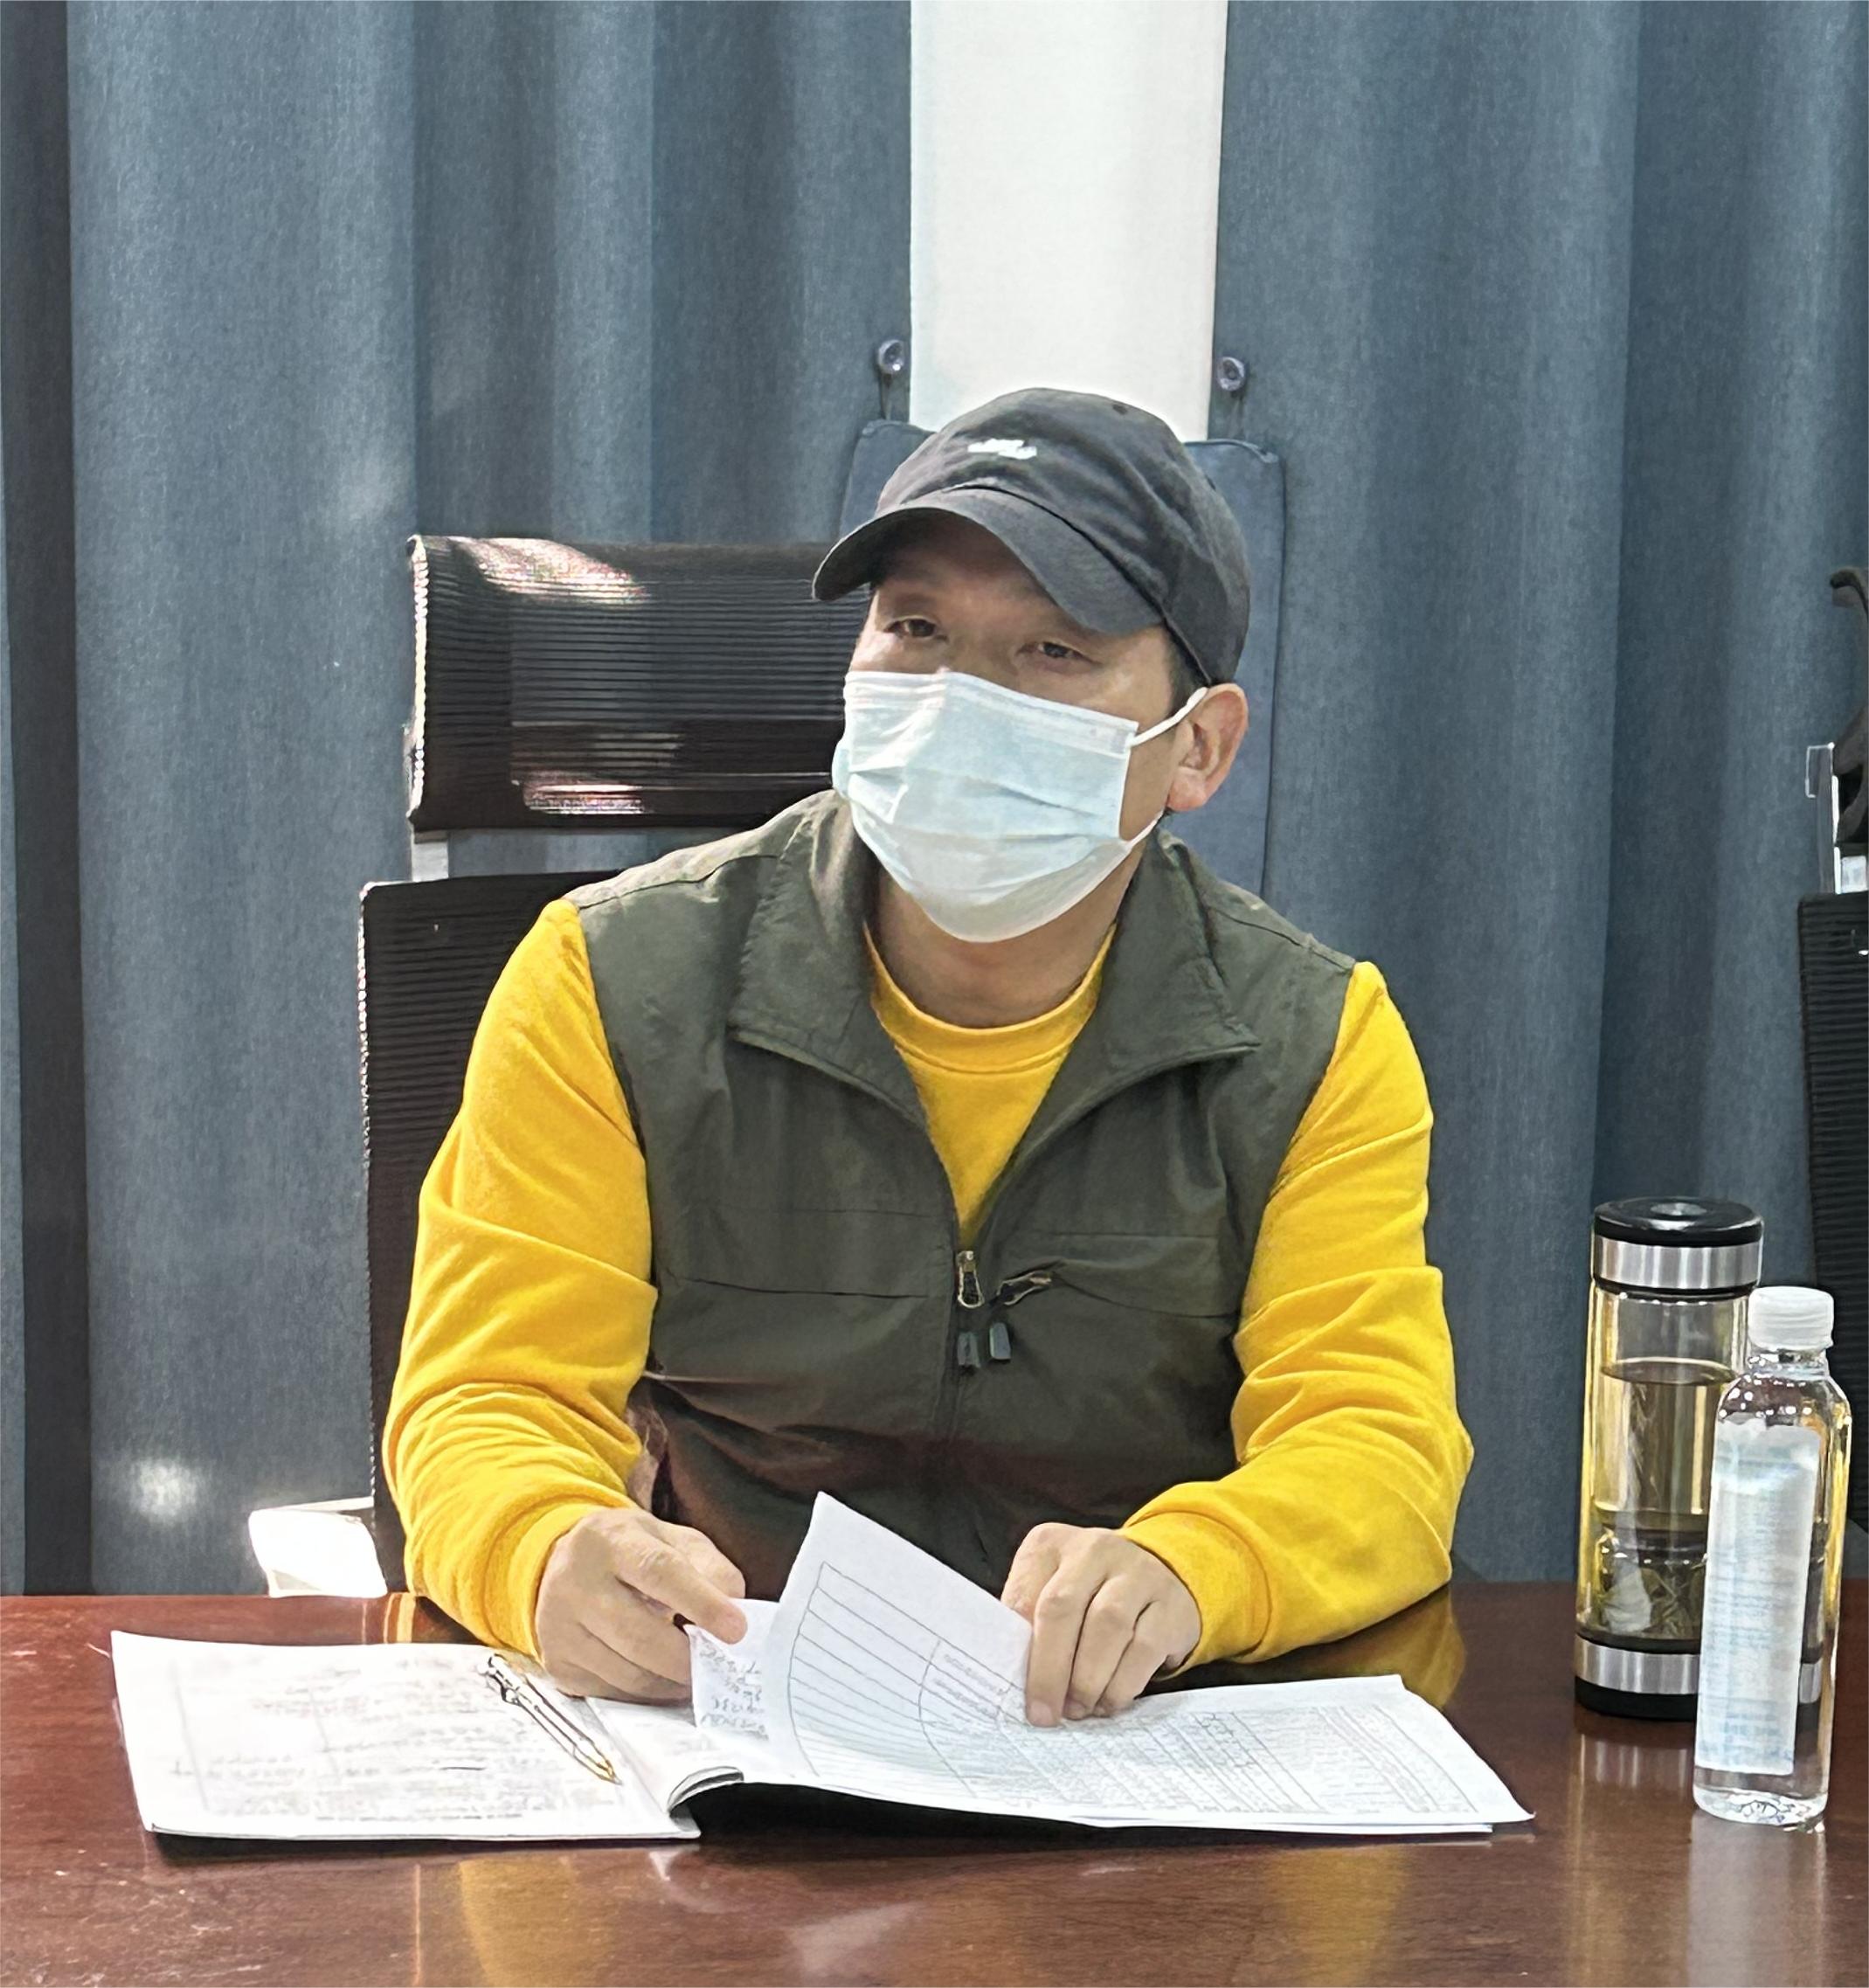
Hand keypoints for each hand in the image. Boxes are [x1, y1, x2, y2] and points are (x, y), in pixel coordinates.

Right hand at [534, 1507, 745, 1701]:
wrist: (566, 1563)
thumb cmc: (633, 1551)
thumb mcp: (674, 1540)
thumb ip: (710, 1568)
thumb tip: (737, 1610)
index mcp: (610, 1539)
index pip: (659, 1571)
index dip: (701, 1602)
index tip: (737, 1629)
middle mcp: (575, 1581)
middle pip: (639, 1634)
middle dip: (688, 1658)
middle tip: (719, 1665)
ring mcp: (559, 1625)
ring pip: (627, 1672)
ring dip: (672, 1682)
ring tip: (696, 1674)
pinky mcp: (557, 1662)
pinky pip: (612, 1692)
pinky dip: (648, 1694)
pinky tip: (663, 1680)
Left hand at [1001, 1523, 1200, 1725]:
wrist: (1159, 1578)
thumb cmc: (1090, 1596)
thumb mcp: (1052, 1592)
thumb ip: (1030, 1624)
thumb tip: (1011, 1679)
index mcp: (1052, 1545)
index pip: (1024, 1595)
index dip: (1017, 1649)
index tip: (1013, 1691)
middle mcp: (1095, 1549)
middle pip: (1063, 1606)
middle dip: (1051, 1669)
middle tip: (1046, 1713)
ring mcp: (1138, 1572)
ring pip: (1108, 1626)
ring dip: (1088, 1679)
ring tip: (1078, 1710)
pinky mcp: (1171, 1604)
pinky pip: (1144, 1648)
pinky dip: (1122, 1684)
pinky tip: (1109, 1703)